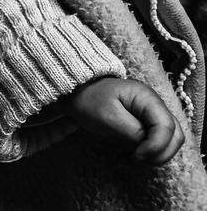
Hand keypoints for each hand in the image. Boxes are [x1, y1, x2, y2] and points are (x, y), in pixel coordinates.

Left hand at [61, 77, 184, 164]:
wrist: (77, 93)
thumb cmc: (89, 100)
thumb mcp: (107, 116)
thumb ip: (132, 131)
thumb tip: (147, 145)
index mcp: (147, 98)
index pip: (166, 127)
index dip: (156, 146)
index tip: (136, 156)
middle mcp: (155, 105)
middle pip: (175, 136)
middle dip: (160, 153)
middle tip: (135, 159)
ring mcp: (152, 114)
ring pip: (170, 141)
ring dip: (155, 155)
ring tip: (131, 158)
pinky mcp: (147, 123)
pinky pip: (158, 142)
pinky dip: (149, 153)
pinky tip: (129, 156)